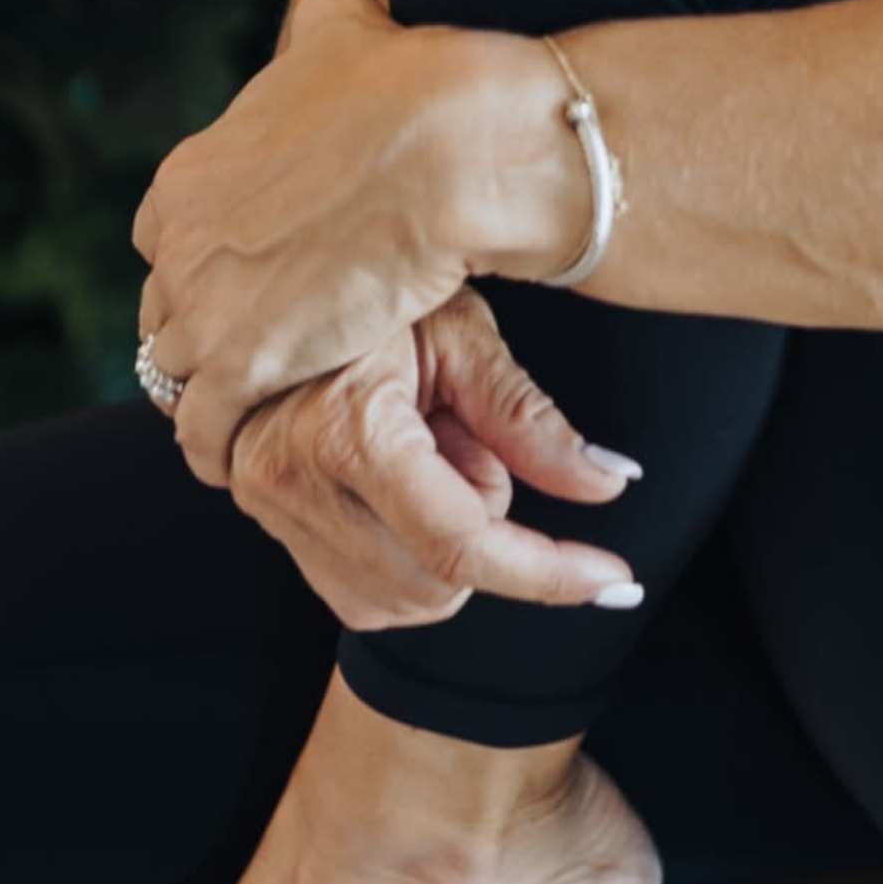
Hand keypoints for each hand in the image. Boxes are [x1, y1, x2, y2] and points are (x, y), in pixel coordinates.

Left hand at [132, 7, 503, 420]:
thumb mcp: (340, 32)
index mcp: (189, 175)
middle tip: (250, 358)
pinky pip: (204, 431)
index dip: (206, 266)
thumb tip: (330, 7)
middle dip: (201, 333)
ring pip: (175, 375)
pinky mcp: (239, 365)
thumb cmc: (408, 88)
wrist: (446, 149)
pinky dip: (218, 448)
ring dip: (208, 397)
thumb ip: (319, 27)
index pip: (167, 241)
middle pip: (165, 311)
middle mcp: (178, 241)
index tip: (243, 286)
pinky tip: (242, 460)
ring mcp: (202, 306)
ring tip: (247, 422)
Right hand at [171, 289, 643, 635]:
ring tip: (423, 450)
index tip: (613, 582)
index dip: (548, 572)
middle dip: (480, 527)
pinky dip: (405, 558)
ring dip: (440, 545)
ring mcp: (272, 509)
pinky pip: (363, 593)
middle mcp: (294, 479)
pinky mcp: (269, 525)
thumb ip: (530, 421)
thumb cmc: (375, 290)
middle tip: (463, 438)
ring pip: (403, 599)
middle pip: (437, 581)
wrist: (281, 285)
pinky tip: (397, 485)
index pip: (461, 542)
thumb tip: (607, 485)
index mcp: (346, 426)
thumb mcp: (460, 334)